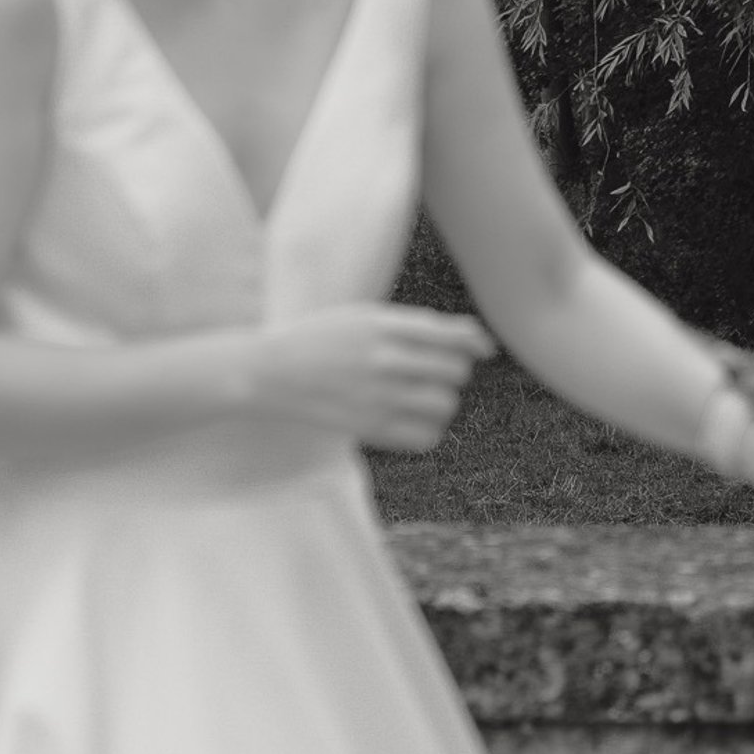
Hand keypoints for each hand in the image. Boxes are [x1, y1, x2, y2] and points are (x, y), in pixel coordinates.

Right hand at [249, 304, 496, 451]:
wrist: (271, 371)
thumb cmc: (324, 339)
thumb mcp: (365, 317)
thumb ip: (415, 326)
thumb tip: (475, 341)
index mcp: (381, 324)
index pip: (450, 334)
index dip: (475, 342)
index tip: (482, 349)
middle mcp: (382, 359)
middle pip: (454, 371)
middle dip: (454, 370)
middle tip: (436, 372)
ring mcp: (376, 396)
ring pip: (445, 404)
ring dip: (443, 400)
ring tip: (424, 395)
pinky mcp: (369, 428)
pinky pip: (426, 436)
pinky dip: (430, 428)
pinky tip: (414, 418)